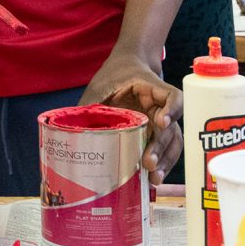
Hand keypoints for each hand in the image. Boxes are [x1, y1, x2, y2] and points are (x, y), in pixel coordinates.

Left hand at [81, 52, 182, 184]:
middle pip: (171, 127)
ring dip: (166, 161)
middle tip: (148, 163)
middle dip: (161, 147)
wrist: (125, 67)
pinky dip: (163, 163)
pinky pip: (166, 149)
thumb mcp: (100, 86)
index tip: (161, 123)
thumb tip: (71, 130)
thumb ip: (91, 105)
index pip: (173, 97)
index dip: (172, 110)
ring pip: (173, 142)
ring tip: (153, 178)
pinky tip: (153, 178)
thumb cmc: (113, 75)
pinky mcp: (157, 133)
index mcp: (150, 88)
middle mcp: (162, 106)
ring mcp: (162, 120)